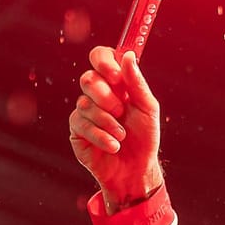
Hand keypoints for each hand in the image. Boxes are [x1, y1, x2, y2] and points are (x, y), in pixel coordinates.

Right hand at [69, 46, 164, 212]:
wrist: (136, 169)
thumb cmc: (144, 138)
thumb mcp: (147, 109)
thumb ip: (137, 83)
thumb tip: (127, 55)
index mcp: (116, 84)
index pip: (100, 57)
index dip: (104, 62)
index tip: (116, 76)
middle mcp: (98, 94)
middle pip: (88, 78)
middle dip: (106, 96)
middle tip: (121, 111)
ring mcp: (85, 111)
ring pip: (84, 103)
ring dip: (107, 121)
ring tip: (121, 134)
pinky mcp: (76, 130)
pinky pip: (81, 124)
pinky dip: (101, 136)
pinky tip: (113, 146)